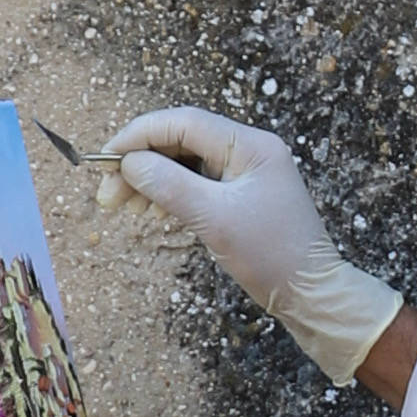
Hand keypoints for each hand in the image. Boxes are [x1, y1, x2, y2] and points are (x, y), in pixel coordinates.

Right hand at [101, 110, 411, 387]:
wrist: (311, 294)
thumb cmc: (271, 256)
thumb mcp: (214, 219)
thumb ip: (170, 185)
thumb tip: (129, 164)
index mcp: (250, 145)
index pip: (183, 123)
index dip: (138, 136)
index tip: (105, 160)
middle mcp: (249, 149)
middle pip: (181, 139)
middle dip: (140, 162)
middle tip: (107, 194)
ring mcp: (246, 171)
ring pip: (185, 161)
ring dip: (151, 179)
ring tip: (124, 206)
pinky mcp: (241, 194)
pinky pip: (197, 181)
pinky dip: (170, 192)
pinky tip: (152, 210)